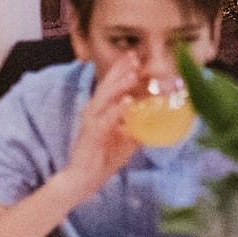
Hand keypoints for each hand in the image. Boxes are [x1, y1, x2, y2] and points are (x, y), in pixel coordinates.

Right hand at [62, 54, 142, 197]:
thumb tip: (156, 120)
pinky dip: (116, 110)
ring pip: (105, 99)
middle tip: (134, 57)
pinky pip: (105, 120)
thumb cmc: (102, 159)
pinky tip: (127, 101)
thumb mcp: (124, 141)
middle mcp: (93, 112)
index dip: (121, 71)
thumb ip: (136, 128)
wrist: (82, 179)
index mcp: (99, 111)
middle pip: (107, 86)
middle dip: (120, 70)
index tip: (134, 57)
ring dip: (119, 85)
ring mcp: (91, 123)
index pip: (110, 86)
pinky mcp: (92, 136)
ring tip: (133, 73)